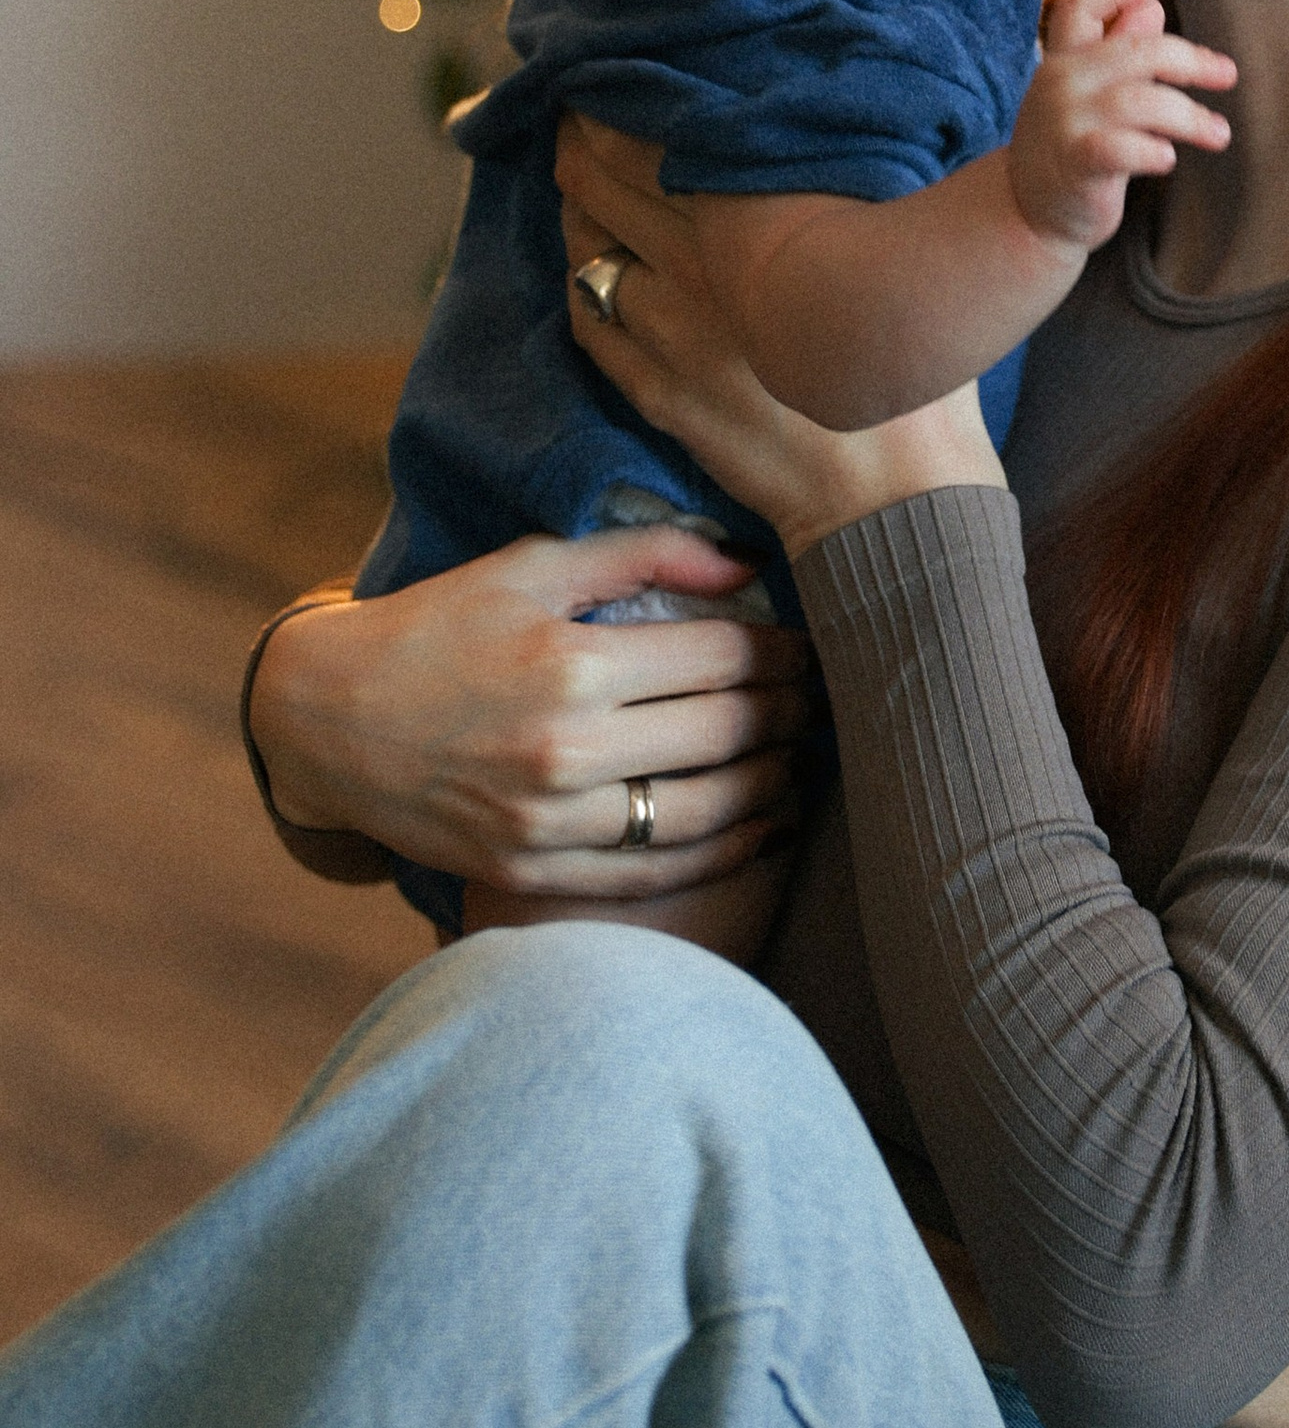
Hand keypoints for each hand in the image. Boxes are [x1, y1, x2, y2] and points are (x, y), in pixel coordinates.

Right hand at [250, 527, 810, 899]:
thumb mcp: (528, 567)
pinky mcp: (533, 872)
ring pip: (704, 811)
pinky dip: (723, 853)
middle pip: (726, 733)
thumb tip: (744, 563)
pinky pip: (653, 873)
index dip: (782, 651)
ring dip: (772, 785)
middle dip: (790, 713)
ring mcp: (550, 821)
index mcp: (572, 663)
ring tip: (802, 759)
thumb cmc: (436, 629)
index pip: (720, 657)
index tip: (808, 646)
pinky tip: (762, 826)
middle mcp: (567, 749)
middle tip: (821, 699)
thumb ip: (642, 555)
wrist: (328, 722)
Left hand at [560, 116, 1006, 556]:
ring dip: (579, 204)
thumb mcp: (911, 256)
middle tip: (581, 102)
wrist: (896, 497)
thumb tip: (845, 127)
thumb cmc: (928, 375)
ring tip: (579, 174)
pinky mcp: (657, 391)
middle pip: (610, 180)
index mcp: (763, 223)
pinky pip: (591, 319)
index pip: (666, 136)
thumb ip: (867, 185)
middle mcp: (700, 268)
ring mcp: (669, 334)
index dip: (628, 95)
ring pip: (590, 246)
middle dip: (586, 135)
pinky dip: (584, 280)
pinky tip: (592, 264)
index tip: (620, 68)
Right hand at [1006, 0, 1234, 255]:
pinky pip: (1120, 148)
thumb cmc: (1070, 148)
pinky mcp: (1075, 164)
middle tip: (1227, 74)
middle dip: (1190, 60)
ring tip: (1219, 134)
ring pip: (1140, 101)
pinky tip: (1168, 158)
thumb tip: (1151, 6)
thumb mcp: (1091, 94)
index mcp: (1064, 58)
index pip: (1079, 5)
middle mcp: (1061, 82)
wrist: (1029, 214)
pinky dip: (1151, 150)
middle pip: (1136, 52)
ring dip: (1189, 116)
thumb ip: (1120, 51)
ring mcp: (1065, 122)